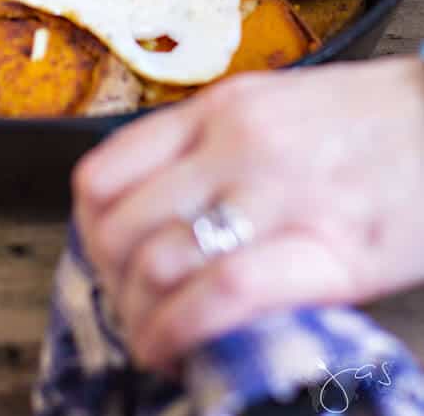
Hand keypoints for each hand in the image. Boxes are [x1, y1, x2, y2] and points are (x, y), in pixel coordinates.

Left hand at [73, 56, 423, 375]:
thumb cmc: (369, 119)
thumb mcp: (274, 108)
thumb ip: (212, 149)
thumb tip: (156, 210)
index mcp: (219, 109)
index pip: (104, 171)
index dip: (89, 231)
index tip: (105, 259)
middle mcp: (235, 146)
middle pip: (120, 229)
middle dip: (110, 287)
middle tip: (129, 310)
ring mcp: (278, 196)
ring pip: (157, 265)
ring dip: (138, 323)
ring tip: (151, 341)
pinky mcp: (329, 251)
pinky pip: (222, 295)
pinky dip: (181, 333)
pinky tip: (177, 352)